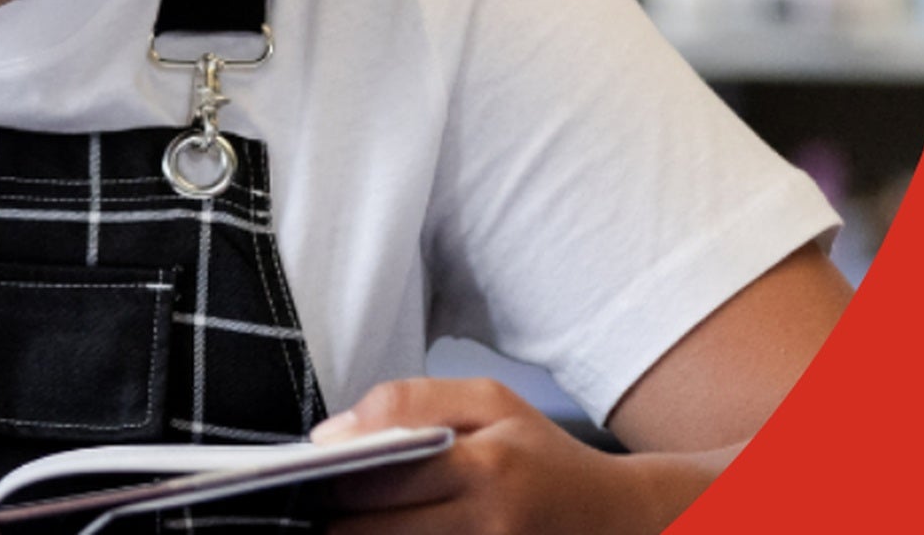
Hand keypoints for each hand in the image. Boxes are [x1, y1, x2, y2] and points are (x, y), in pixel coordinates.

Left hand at [312, 378, 684, 534]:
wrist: (617, 520)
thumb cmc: (541, 454)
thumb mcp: (489, 402)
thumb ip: (409, 402)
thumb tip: (330, 433)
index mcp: (484, 468)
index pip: (375, 477)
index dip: (326, 477)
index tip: (306, 470)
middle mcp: (486, 527)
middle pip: (367, 532)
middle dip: (330, 518)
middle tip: (314, 503)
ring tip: (340, 522)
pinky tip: (381, 532)